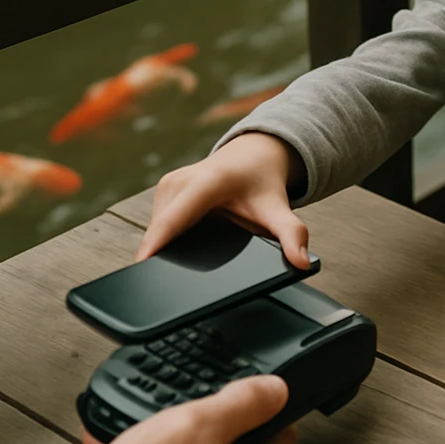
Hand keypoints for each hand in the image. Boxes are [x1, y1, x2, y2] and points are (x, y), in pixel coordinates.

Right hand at [137, 131, 310, 267]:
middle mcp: (181, 181)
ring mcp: (168, 186)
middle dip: (161, 258)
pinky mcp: (163, 192)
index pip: (175, 218)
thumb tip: (302, 262)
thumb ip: (292, 234)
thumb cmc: (262, 180)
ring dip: (164, 250)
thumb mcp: (279, 208)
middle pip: (161, 231)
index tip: (142, 266)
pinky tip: (178, 251)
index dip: (156, 242)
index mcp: (207, 182)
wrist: (254, 155)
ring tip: (180, 268)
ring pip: (156, 230)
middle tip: (169, 288)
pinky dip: (164, 240)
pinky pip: (157, 225)